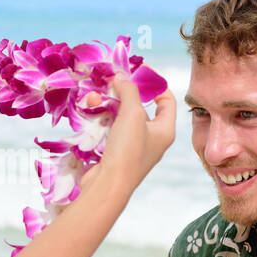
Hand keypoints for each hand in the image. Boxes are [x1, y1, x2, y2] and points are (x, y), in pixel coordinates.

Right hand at [80, 73, 175, 194]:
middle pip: (140, 106)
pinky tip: (89, 110)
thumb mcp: (132, 114)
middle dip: (124, 92)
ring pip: (121, 116)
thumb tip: (121, 76)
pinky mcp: (115, 152)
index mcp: (165, 130)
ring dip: (107, 104)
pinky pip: (109, 128)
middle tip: (111, 80)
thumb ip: (129, 91)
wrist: (108, 186)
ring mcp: (132, 146)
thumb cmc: (128, 150)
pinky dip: (100, 118)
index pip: (167, 100)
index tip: (140, 70)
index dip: (155, 83)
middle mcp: (152, 138)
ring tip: (93, 97)